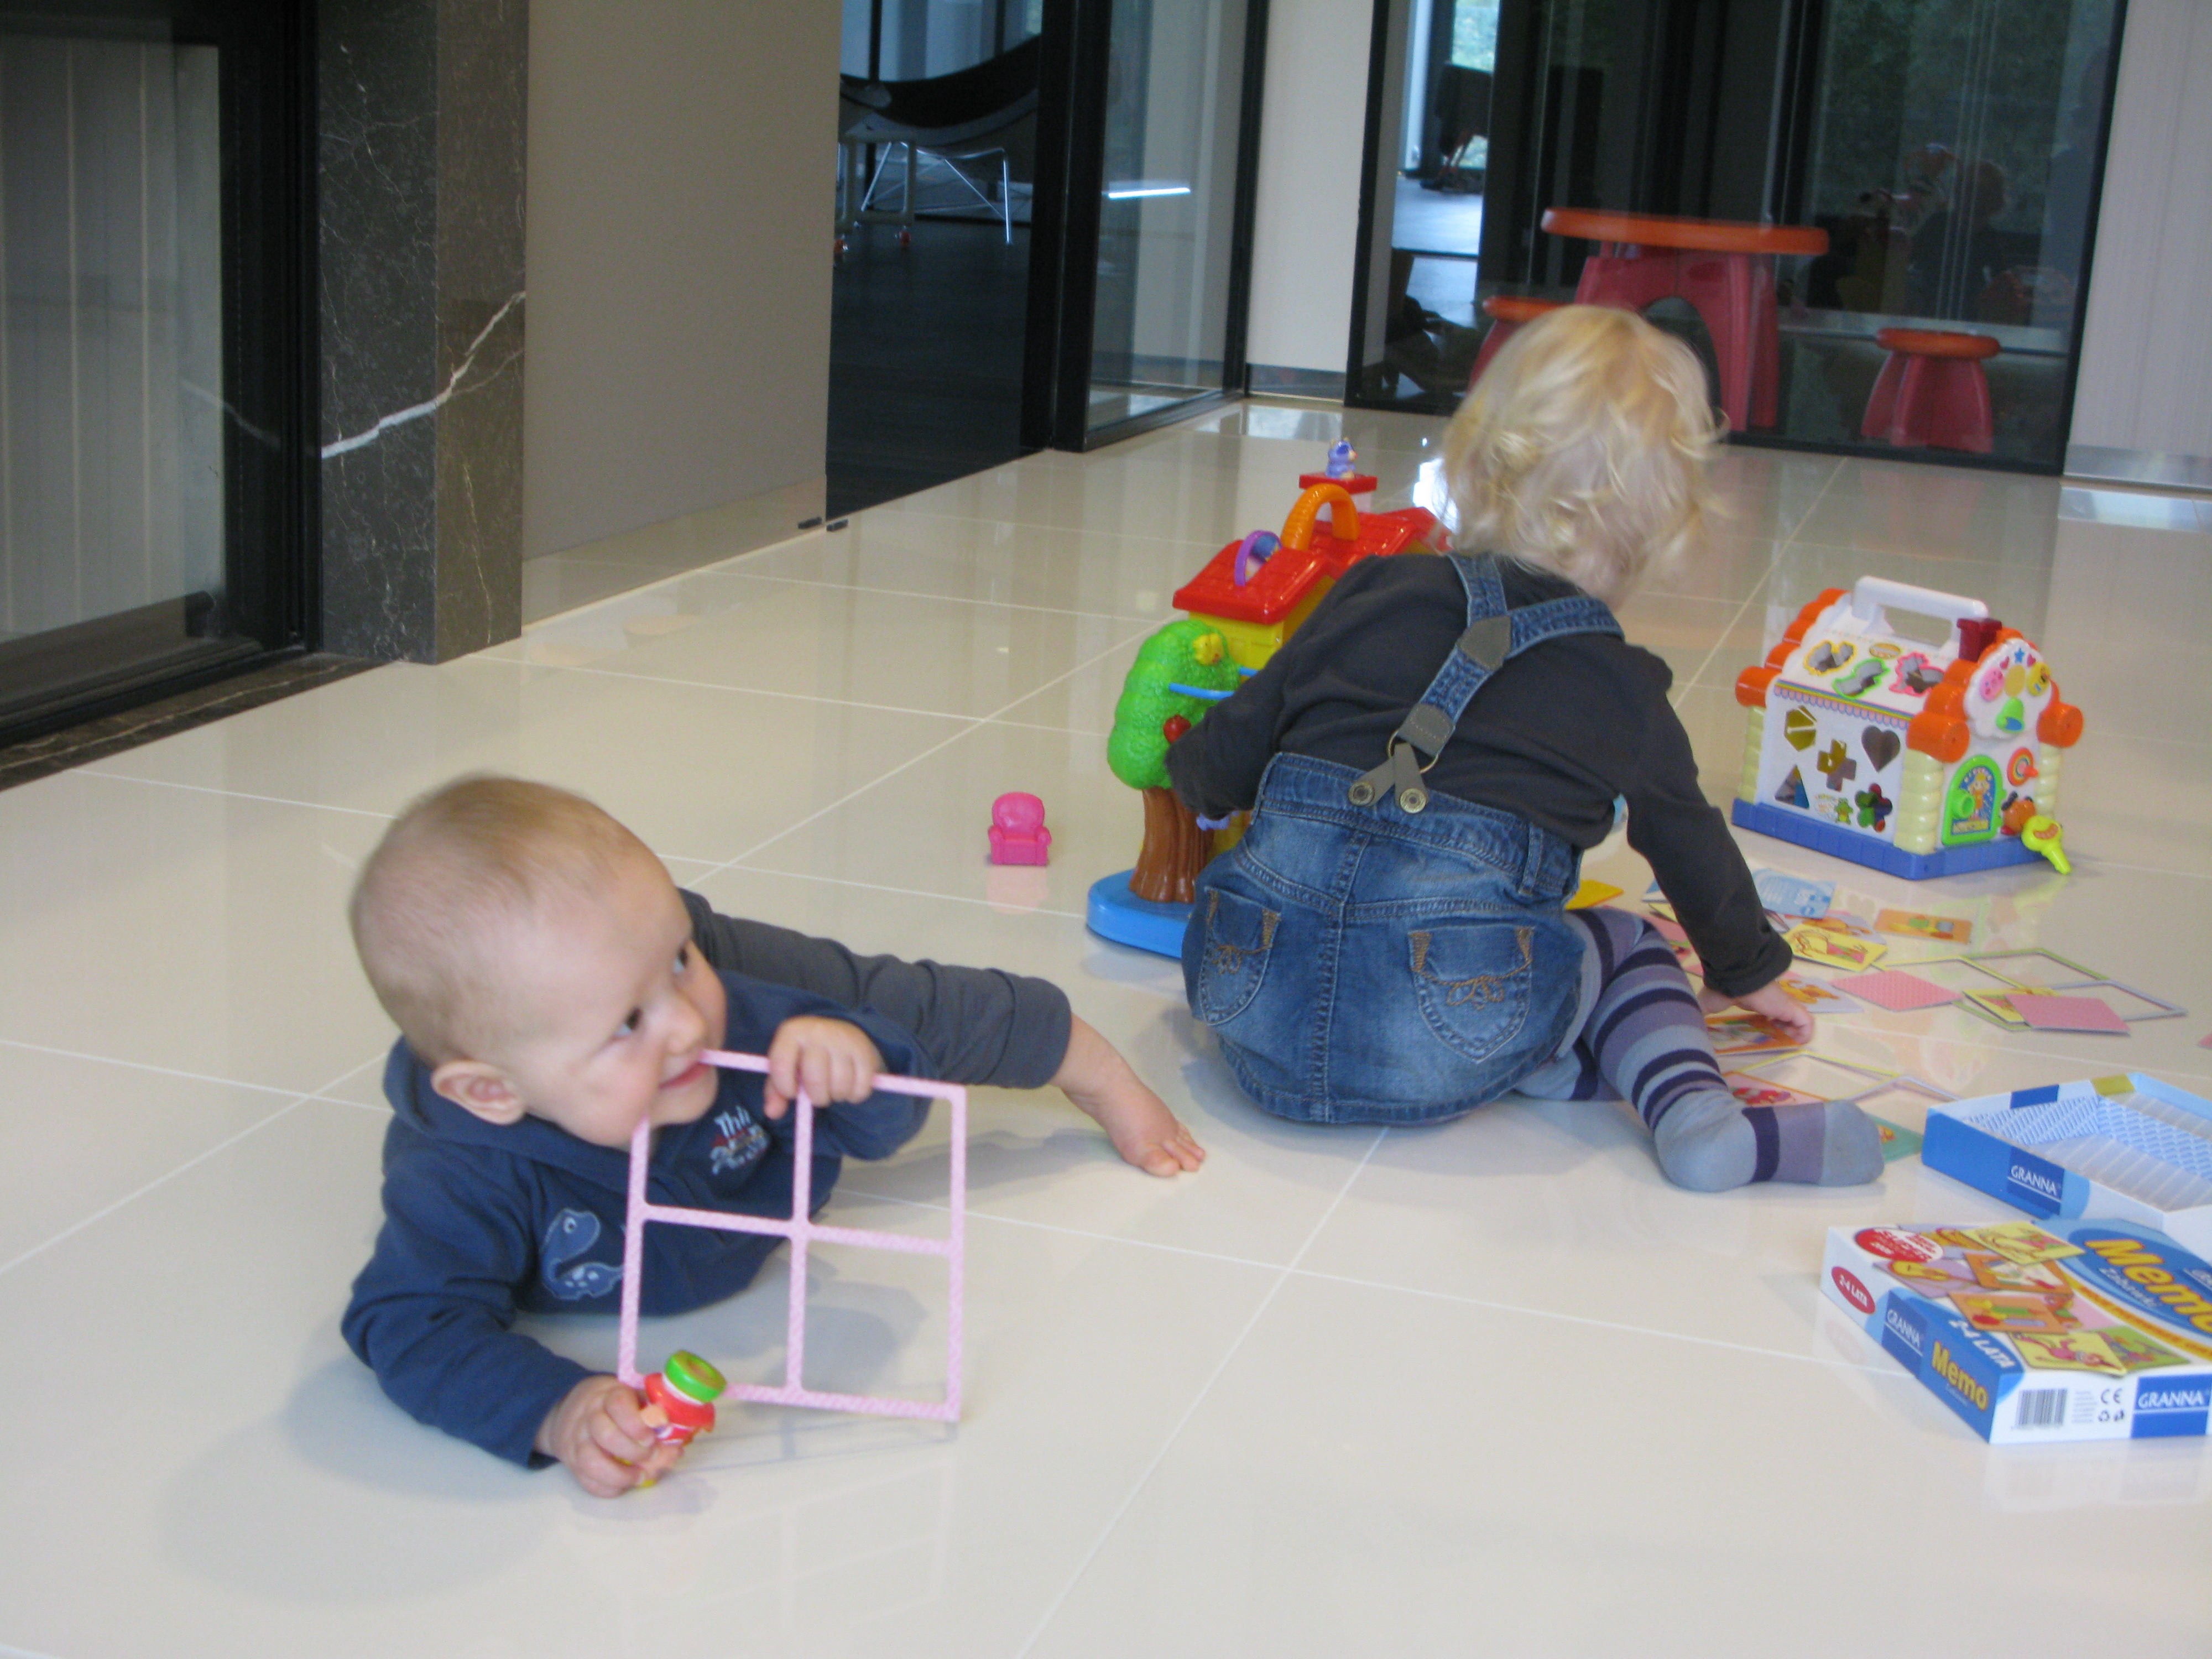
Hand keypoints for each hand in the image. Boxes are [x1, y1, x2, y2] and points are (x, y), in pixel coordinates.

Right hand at [536, 1374, 681, 1497]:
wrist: (574, 1409)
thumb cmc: (616, 1405)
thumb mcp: (635, 1398)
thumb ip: (655, 1417)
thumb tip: (674, 1446)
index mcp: (609, 1395)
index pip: (618, 1404)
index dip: (636, 1424)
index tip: (651, 1437)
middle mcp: (589, 1417)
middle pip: (606, 1435)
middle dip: (633, 1451)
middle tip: (651, 1455)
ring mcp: (577, 1441)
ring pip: (591, 1461)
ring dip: (620, 1475)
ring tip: (640, 1476)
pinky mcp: (572, 1462)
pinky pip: (585, 1481)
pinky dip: (607, 1488)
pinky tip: (623, 1485)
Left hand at [762, 1016, 883, 1118]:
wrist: (840, 1032)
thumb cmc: (806, 1055)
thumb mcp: (787, 1066)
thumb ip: (775, 1090)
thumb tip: (772, 1113)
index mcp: (792, 1032)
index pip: (781, 1066)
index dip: (785, 1088)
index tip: (793, 1092)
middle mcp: (818, 1031)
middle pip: (815, 1080)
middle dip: (817, 1097)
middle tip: (819, 1094)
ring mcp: (844, 1040)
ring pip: (840, 1086)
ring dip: (837, 1096)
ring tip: (834, 1088)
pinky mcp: (865, 1051)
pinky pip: (860, 1088)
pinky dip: (855, 1096)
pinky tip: (850, 1087)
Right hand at [1697, 980, 1814, 1046]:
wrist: (1736, 977)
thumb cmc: (1724, 989)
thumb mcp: (1707, 1003)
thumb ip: (1700, 1012)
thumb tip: (1687, 1022)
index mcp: (1755, 998)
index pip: (1769, 1009)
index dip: (1770, 1020)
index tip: (1764, 1030)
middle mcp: (1772, 1001)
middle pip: (1786, 1014)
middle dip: (1784, 1028)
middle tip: (1777, 1039)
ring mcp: (1783, 1004)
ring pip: (1799, 1018)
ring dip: (1796, 1032)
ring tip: (1788, 1042)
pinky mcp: (1791, 1008)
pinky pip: (1807, 1023)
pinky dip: (1805, 1034)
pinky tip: (1796, 1042)